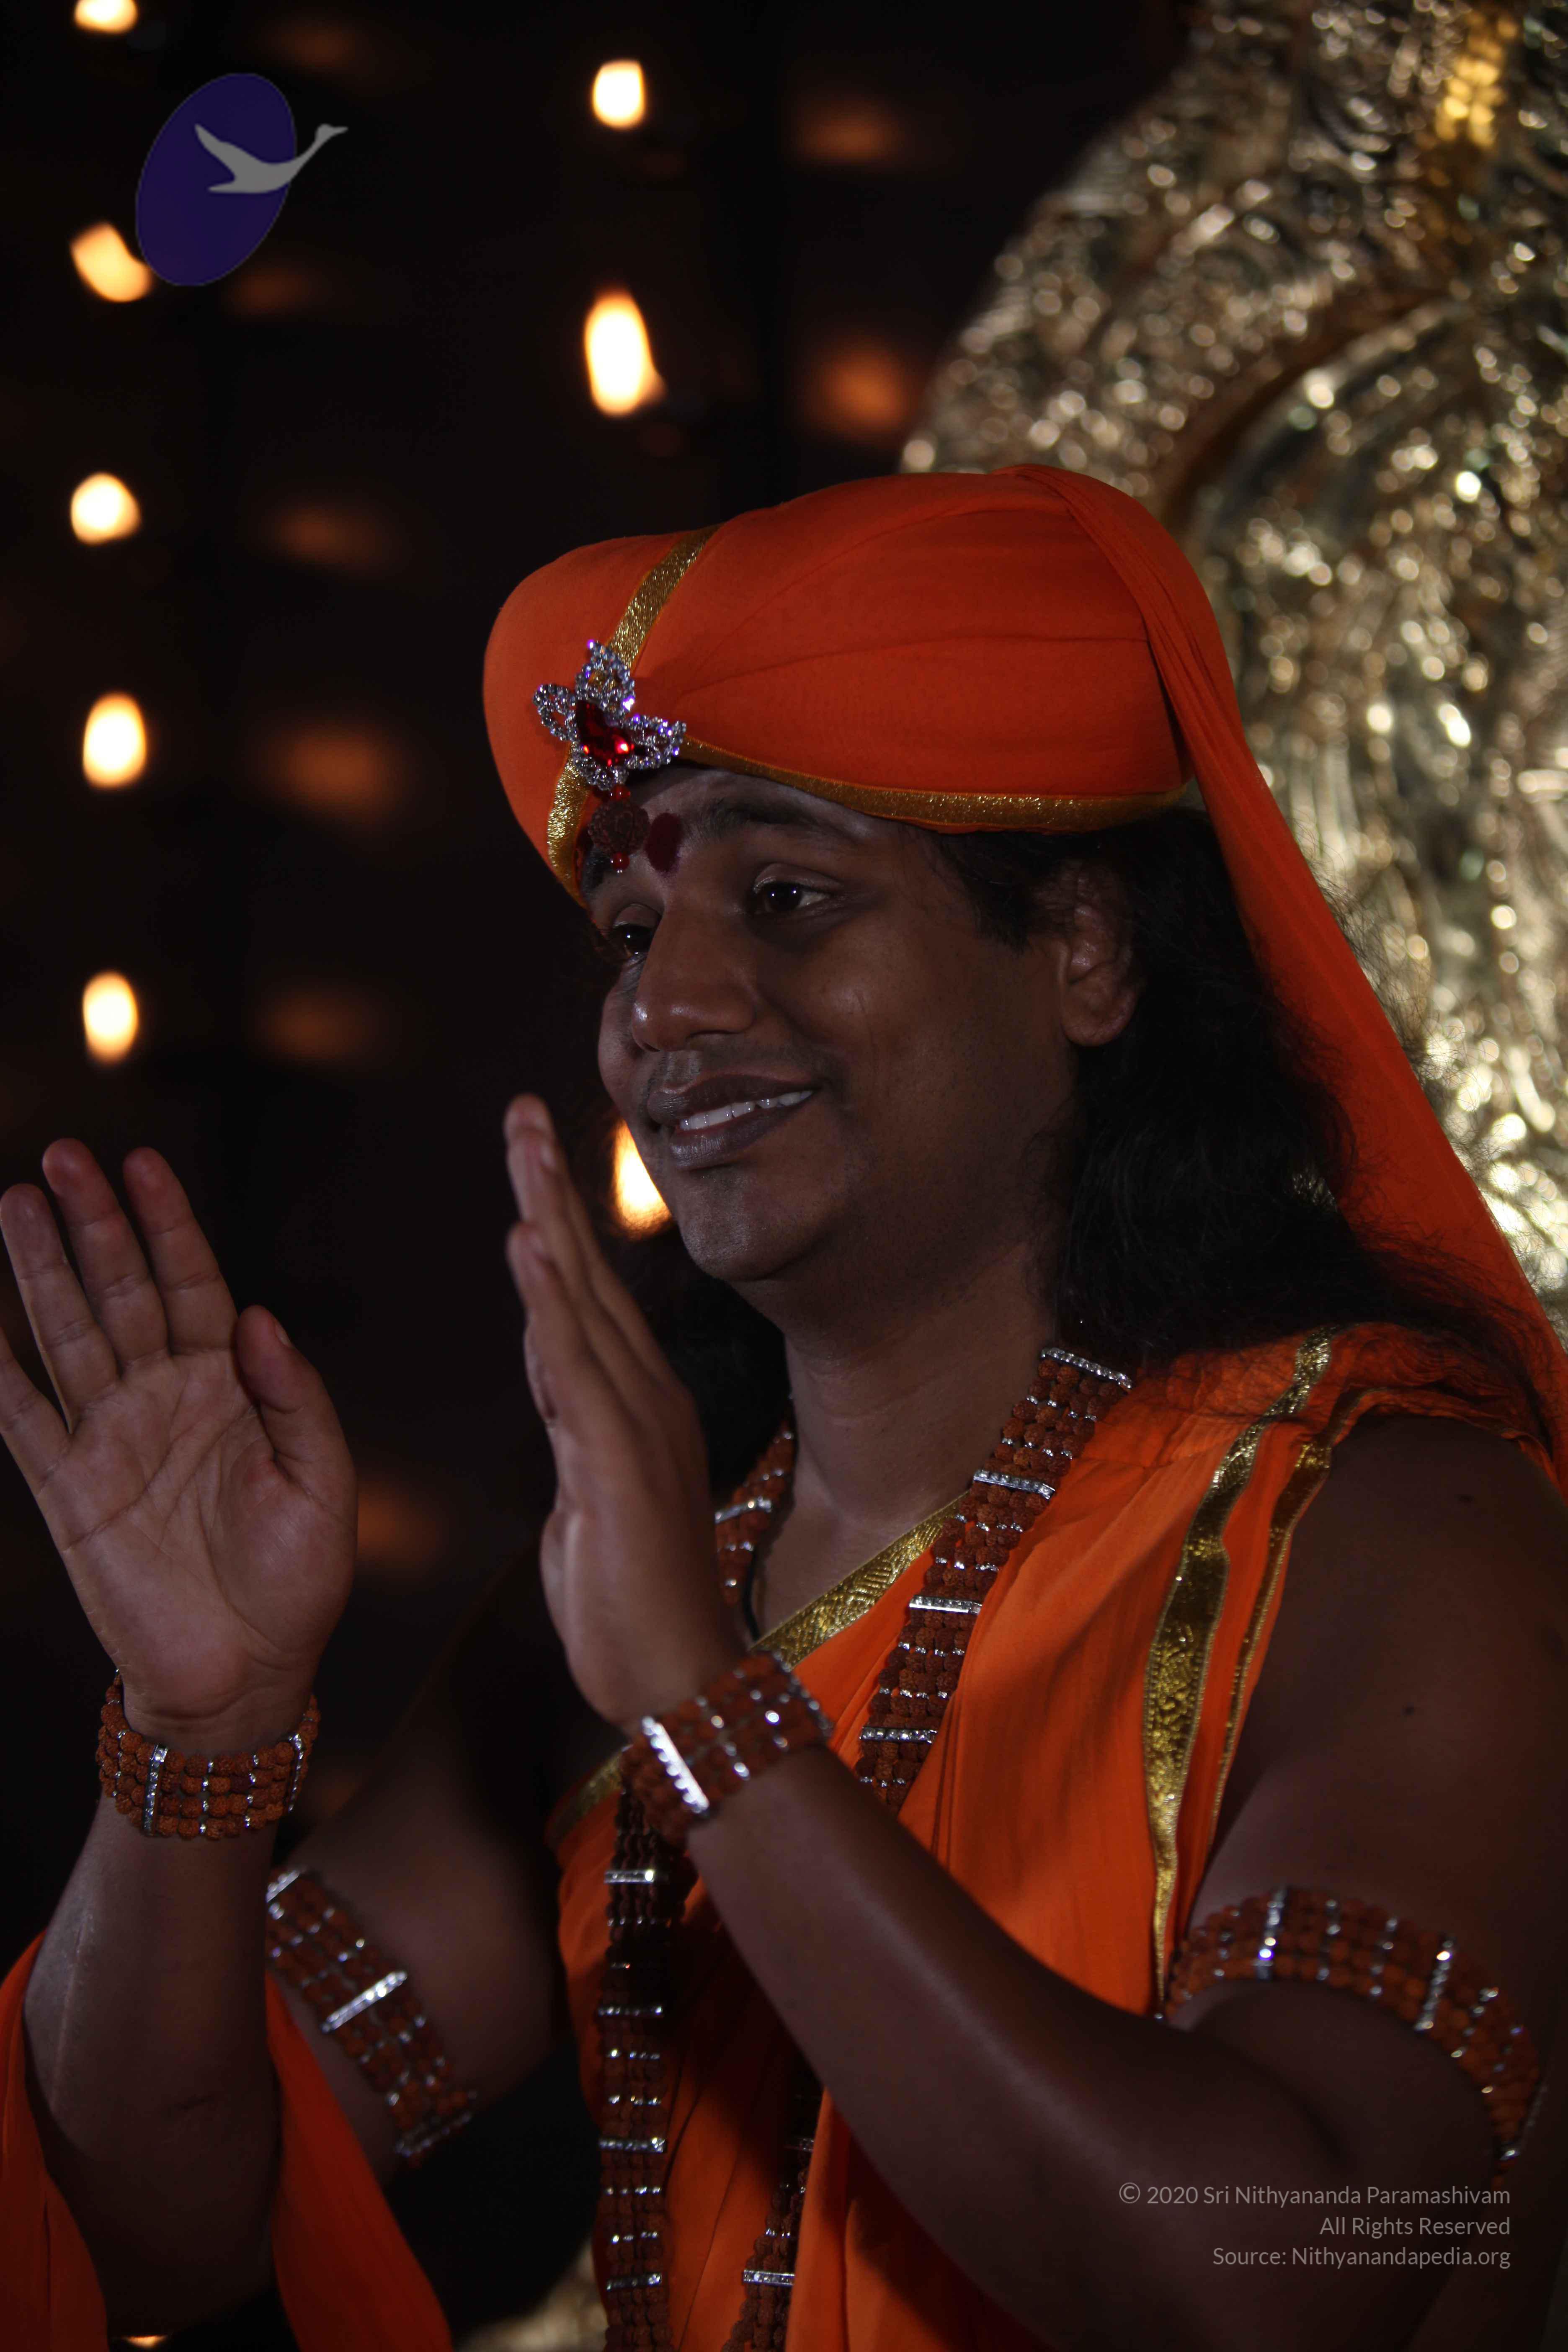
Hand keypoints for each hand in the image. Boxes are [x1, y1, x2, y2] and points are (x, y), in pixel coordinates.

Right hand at [0, 1141, 357, 1746]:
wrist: (247, 1674)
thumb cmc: (298, 1582)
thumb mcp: (324, 1484)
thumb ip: (296, 1398)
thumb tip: (258, 1316)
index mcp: (229, 1387)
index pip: (192, 1284)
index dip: (167, 1225)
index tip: (143, 1164)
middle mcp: (163, 1397)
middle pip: (121, 1292)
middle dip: (93, 1225)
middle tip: (64, 1159)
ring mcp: (109, 1438)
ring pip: (67, 1333)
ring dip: (39, 1271)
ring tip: (14, 1202)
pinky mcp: (67, 1489)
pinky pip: (20, 1417)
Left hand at [502, 1097, 744, 1733]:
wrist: (680, 1681)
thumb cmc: (634, 1605)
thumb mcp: (591, 1501)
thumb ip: (577, 1436)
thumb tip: (559, 1389)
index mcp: (637, 1407)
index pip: (586, 1297)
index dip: (556, 1222)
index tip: (531, 1156)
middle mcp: (644, 1398)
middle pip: (587, 1275)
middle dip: (551, 1188)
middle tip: (521, 1112)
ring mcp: (635, 1424)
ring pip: (582, 1300)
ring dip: (549, 1214)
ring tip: (521, 1143)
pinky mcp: (618, 1460)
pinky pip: (575, 1366)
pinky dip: (550, 1299)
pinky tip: (528, 1240)